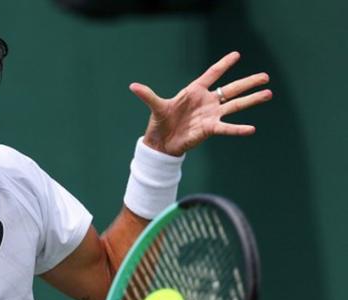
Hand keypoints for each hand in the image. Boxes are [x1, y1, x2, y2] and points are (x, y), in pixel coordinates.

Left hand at [130, 51, 272, 156]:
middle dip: (248, 82)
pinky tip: (251, 128)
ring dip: (251, 100)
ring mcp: (211, 115)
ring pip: (235, 105)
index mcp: (194, 91)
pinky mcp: (210, 129)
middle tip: (266, 76)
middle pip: (231, 89)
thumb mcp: (156, 107)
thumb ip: (148, 95)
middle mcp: (206, 102)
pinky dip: (238, 128)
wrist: (162, 142)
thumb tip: (132, 86)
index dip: (223, 65)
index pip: (212, 74)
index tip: (236, 54)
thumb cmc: (161, 122)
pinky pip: (227, 128)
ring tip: (268, 93)